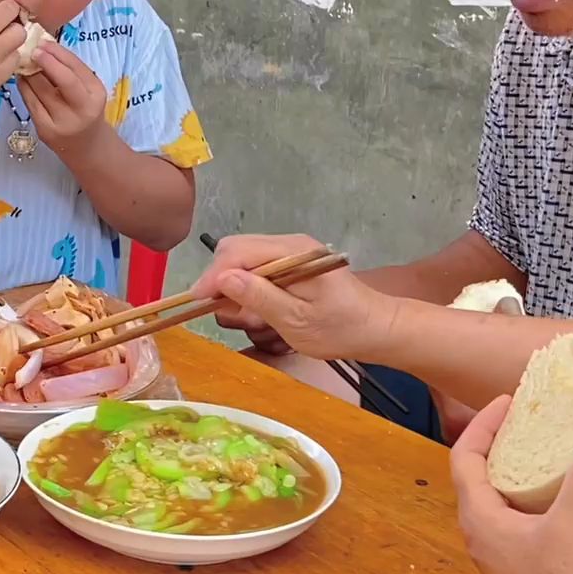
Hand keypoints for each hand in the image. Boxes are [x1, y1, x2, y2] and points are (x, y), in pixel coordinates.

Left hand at [18, 43, 108, 153]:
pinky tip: (22, 78)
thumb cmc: (85, 110)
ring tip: (24, 60)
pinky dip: (24, 87)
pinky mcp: (44, 130)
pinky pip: (31, 103)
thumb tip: (46, 47)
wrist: (85, 146)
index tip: (44, 42)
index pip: (76, 70)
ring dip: (30, 72)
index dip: (58, 54)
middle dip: (45, 62)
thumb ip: (71, 71)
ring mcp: (62, 122)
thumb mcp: (88, 90)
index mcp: (96, 95)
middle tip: (32, 49)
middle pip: (62, 81)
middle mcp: (82, 110)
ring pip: (41, 90)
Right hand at [187, 233, 396, 359]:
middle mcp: (288, 244)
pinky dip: (248, 289)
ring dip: (234, 287)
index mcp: (293, 253)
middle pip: (235, 250)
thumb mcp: (297, 320)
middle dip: (220, 280)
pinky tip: (258, 311)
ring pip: (242, 259)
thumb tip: (223, 278)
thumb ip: (259, 297)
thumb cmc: (340, 329)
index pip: (238, 252)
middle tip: (222, 312)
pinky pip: (256, 268)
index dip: (213, 276)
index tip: (197, 302)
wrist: (375, 328)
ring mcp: (289, 252)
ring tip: (246, 317)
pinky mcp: (289, 264)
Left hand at [451, 395, 572, 573]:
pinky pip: (547, 522)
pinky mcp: (536, 565)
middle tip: (543, 423)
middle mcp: (488, 530)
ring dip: (551, 477)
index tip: (507, 402)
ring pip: (524, 498)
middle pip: (494, 473)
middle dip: (520, 446)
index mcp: (480, 517)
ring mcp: (511, 549)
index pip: (465, 456)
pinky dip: (569, 507)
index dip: (483, 425)